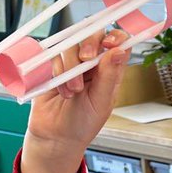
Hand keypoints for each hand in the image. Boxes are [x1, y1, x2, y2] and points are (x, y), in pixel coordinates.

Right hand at [20, 31, 129, 172]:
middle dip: (89, 44)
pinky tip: (59, 90)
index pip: (119, 42)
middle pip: (93, 35)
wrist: (54, 137)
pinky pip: (52, 55)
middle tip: (86, 59)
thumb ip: (109, 76)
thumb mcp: (100, 102)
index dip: (116, 36)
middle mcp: (92, 63)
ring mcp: (71, 64)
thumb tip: (119, 50)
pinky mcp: (52, 67)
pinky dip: (55, 71)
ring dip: (70, 67)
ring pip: (71, 45)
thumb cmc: (82, 123)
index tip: (109, 44)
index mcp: (110, 70)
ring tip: (72, 91)